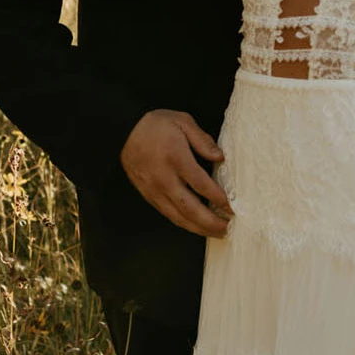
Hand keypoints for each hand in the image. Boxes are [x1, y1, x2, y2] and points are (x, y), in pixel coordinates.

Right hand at [120, 109, 232, 238]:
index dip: (218, 199)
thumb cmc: (155, 125)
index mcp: (176, 158)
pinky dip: (185, 223)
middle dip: (211, 222)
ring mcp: (154, 190)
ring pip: (179, 217)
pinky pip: (168, 214)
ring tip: (216, 232)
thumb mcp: (182, 121)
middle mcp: (164, 178)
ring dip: (199, 228)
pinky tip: (197, 226)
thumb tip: (220, 157)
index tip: (232, 207)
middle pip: (190, 208)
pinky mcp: (148, 195)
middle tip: (228, 228)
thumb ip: (203, 140)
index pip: (201, 185)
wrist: (122, 132)